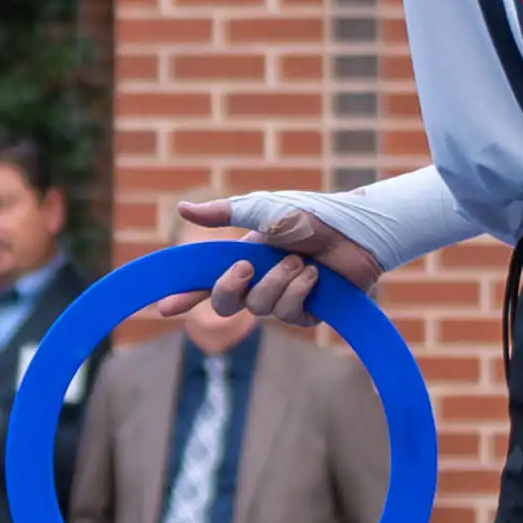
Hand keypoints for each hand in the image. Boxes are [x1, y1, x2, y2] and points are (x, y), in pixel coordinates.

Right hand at [190, 195, 387, 325]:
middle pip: (225, 304)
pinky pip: (289, 314)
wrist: (359, 230)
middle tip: (246, 267)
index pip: (206, 282)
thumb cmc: (313, 215)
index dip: (185, 296)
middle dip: (230, 287)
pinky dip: (299, 292)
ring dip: (278, 281)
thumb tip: (181, 208)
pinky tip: (313, 276)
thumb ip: (225, 213)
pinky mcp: (308, 314)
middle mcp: (259, 283)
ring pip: (259, 308)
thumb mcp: (266, 210)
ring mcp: (283, 300)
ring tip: (300, 260)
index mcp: (244, 259)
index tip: (163, 305)